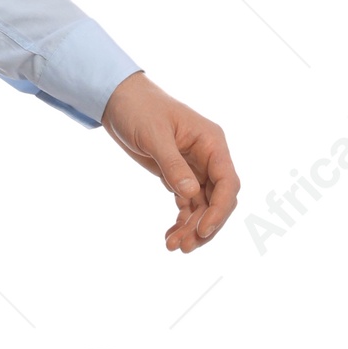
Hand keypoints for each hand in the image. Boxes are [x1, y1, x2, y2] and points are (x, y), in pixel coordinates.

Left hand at [101, 71, 239, 251]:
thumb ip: (173, 165)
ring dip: (191, 228)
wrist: (119, 101)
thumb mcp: (154, 135)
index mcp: (211, 142)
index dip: (220, 210)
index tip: (203, 231)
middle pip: (218, 200)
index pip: (228, 182)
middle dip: (205, 225)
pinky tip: (169, 237)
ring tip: (172, 247)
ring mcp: (195, 168)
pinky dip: (181, 222)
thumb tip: (190, 195)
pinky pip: (188, 205)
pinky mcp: (179, 176)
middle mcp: (208, 157)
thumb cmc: (139, 109)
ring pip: (203, 207)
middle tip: (183, 247)